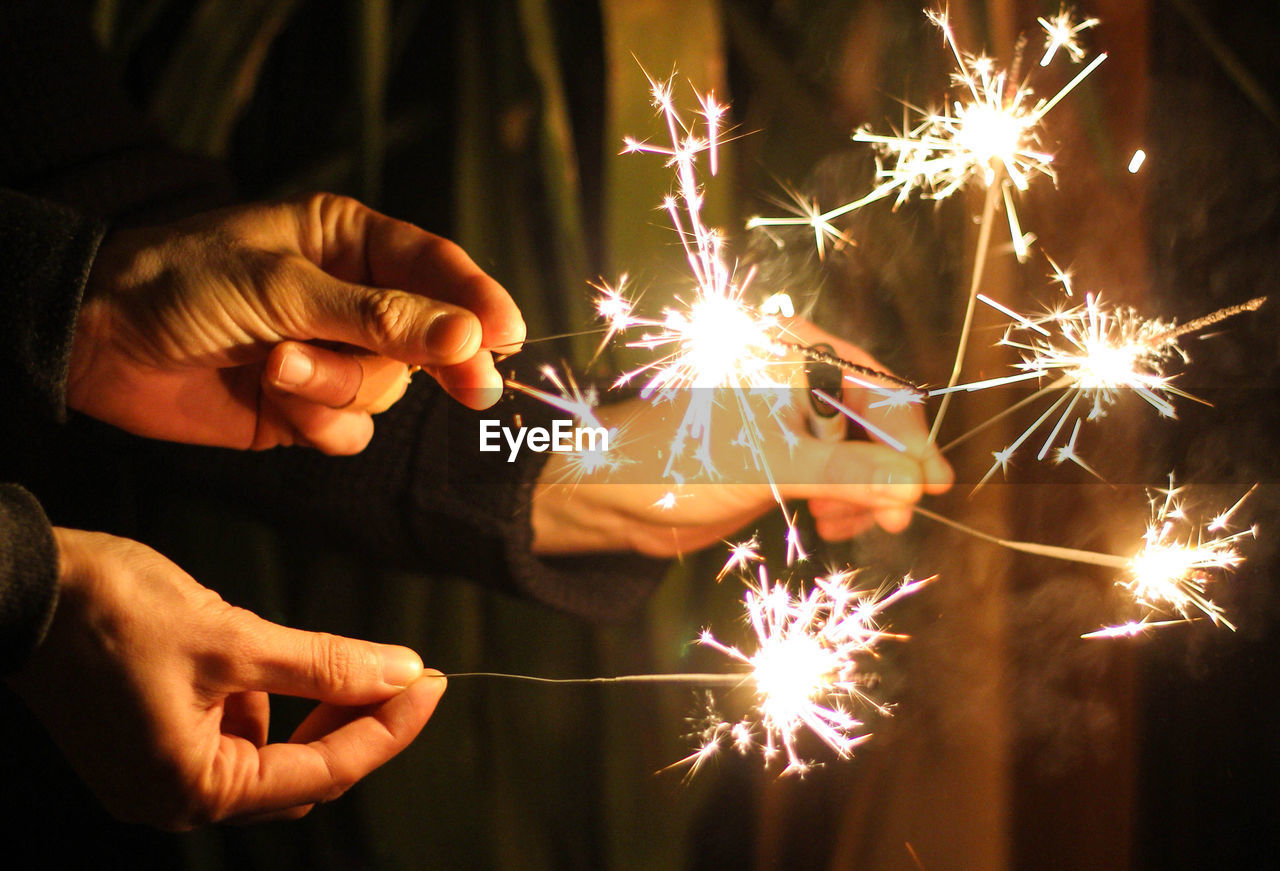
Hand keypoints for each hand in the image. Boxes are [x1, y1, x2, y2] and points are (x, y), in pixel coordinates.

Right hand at [5, 528, 443, 828]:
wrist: (21, 588)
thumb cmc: (110, 612)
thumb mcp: (232, 636)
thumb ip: (324, 663)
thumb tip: (400, 673)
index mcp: (193, 788)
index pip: (324, 772)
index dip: (388, 727)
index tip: (432, 685)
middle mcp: (176, 797)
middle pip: (301, 774)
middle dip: (355, 722)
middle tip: (403, 673)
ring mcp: (160, 773)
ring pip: (271, 753)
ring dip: (311, 710)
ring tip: (329, 658)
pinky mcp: (152, 742)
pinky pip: (234, 734)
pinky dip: (268, 701)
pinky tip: (266, 658)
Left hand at [68, 193, 525, 453]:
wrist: (97, 345)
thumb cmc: (183, 284)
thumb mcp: (285, 289)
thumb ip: (380, 318)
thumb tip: (469, 338)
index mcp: (348, 241)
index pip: (434, 266)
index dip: (477, 299)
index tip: (511, 334)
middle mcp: (350, 297)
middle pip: (428, 336)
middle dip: (435, 359)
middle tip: (473, 388)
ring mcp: (332, 355)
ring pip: (388, 388)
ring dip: (337, 387)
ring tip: (277, 368)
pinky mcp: (307, 408)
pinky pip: (352, 428)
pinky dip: (318, 422)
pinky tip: (274, 401)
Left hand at [531, 321, 950, 555]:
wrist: (613, 496)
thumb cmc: (677, 461)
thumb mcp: (769, 465)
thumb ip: (845, 471)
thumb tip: (912, 483)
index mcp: (791, 353)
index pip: (876, 384)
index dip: (908, 435)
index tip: (932, 482)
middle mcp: (795, 376)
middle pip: (874, 419)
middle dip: (887, 471)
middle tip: (895, 519)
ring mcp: (788, 416)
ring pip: (859, 451)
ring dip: (866, 492)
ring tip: (845, 526)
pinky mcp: (780, 452)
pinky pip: (835, 472)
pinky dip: (843, 499)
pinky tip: (829, 523)